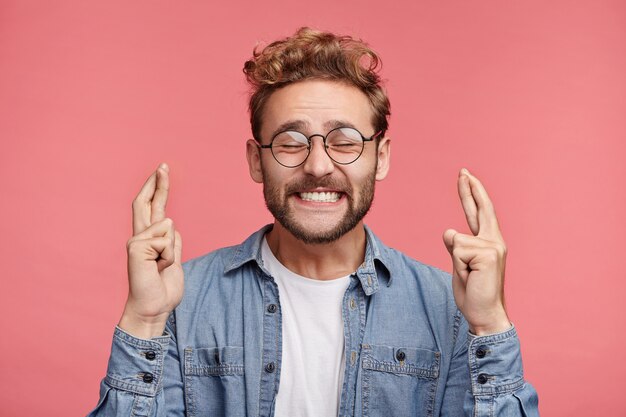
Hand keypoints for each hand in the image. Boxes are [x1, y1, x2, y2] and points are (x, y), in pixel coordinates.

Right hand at [118, 163, 183, 338]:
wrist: (153, 308)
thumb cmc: (163, 288)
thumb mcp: (174, 260)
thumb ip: (171, 242)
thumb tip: (171, 226)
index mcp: (149, 239)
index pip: (151, 208)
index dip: (156, 189)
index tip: (162, 171)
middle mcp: (139, 237)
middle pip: (146, 203)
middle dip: (157, 183)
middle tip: (163, 165)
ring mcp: (136, 242)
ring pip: (168, 226)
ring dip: (174, 249)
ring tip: (164, 266)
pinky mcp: (135, 248)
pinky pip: (166, 240)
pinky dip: (169, 255)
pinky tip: (159, 268)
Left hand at [443, 169, 510, 335]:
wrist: (485, 314)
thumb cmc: (473, 292)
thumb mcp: (461, 266)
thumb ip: (458, 247)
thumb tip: (450, 232)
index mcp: (488, 243)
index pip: (478, 213)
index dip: (471, 194)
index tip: (466, 176)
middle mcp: (494, 241)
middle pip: (479, 209)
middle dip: (469, 189)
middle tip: (462, 171)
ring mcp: (493, 246)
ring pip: (456, 240)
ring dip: (456, 262)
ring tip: (469, 276)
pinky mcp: (489, 254)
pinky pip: (458, 250)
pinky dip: (458, 265)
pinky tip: (471, 276)